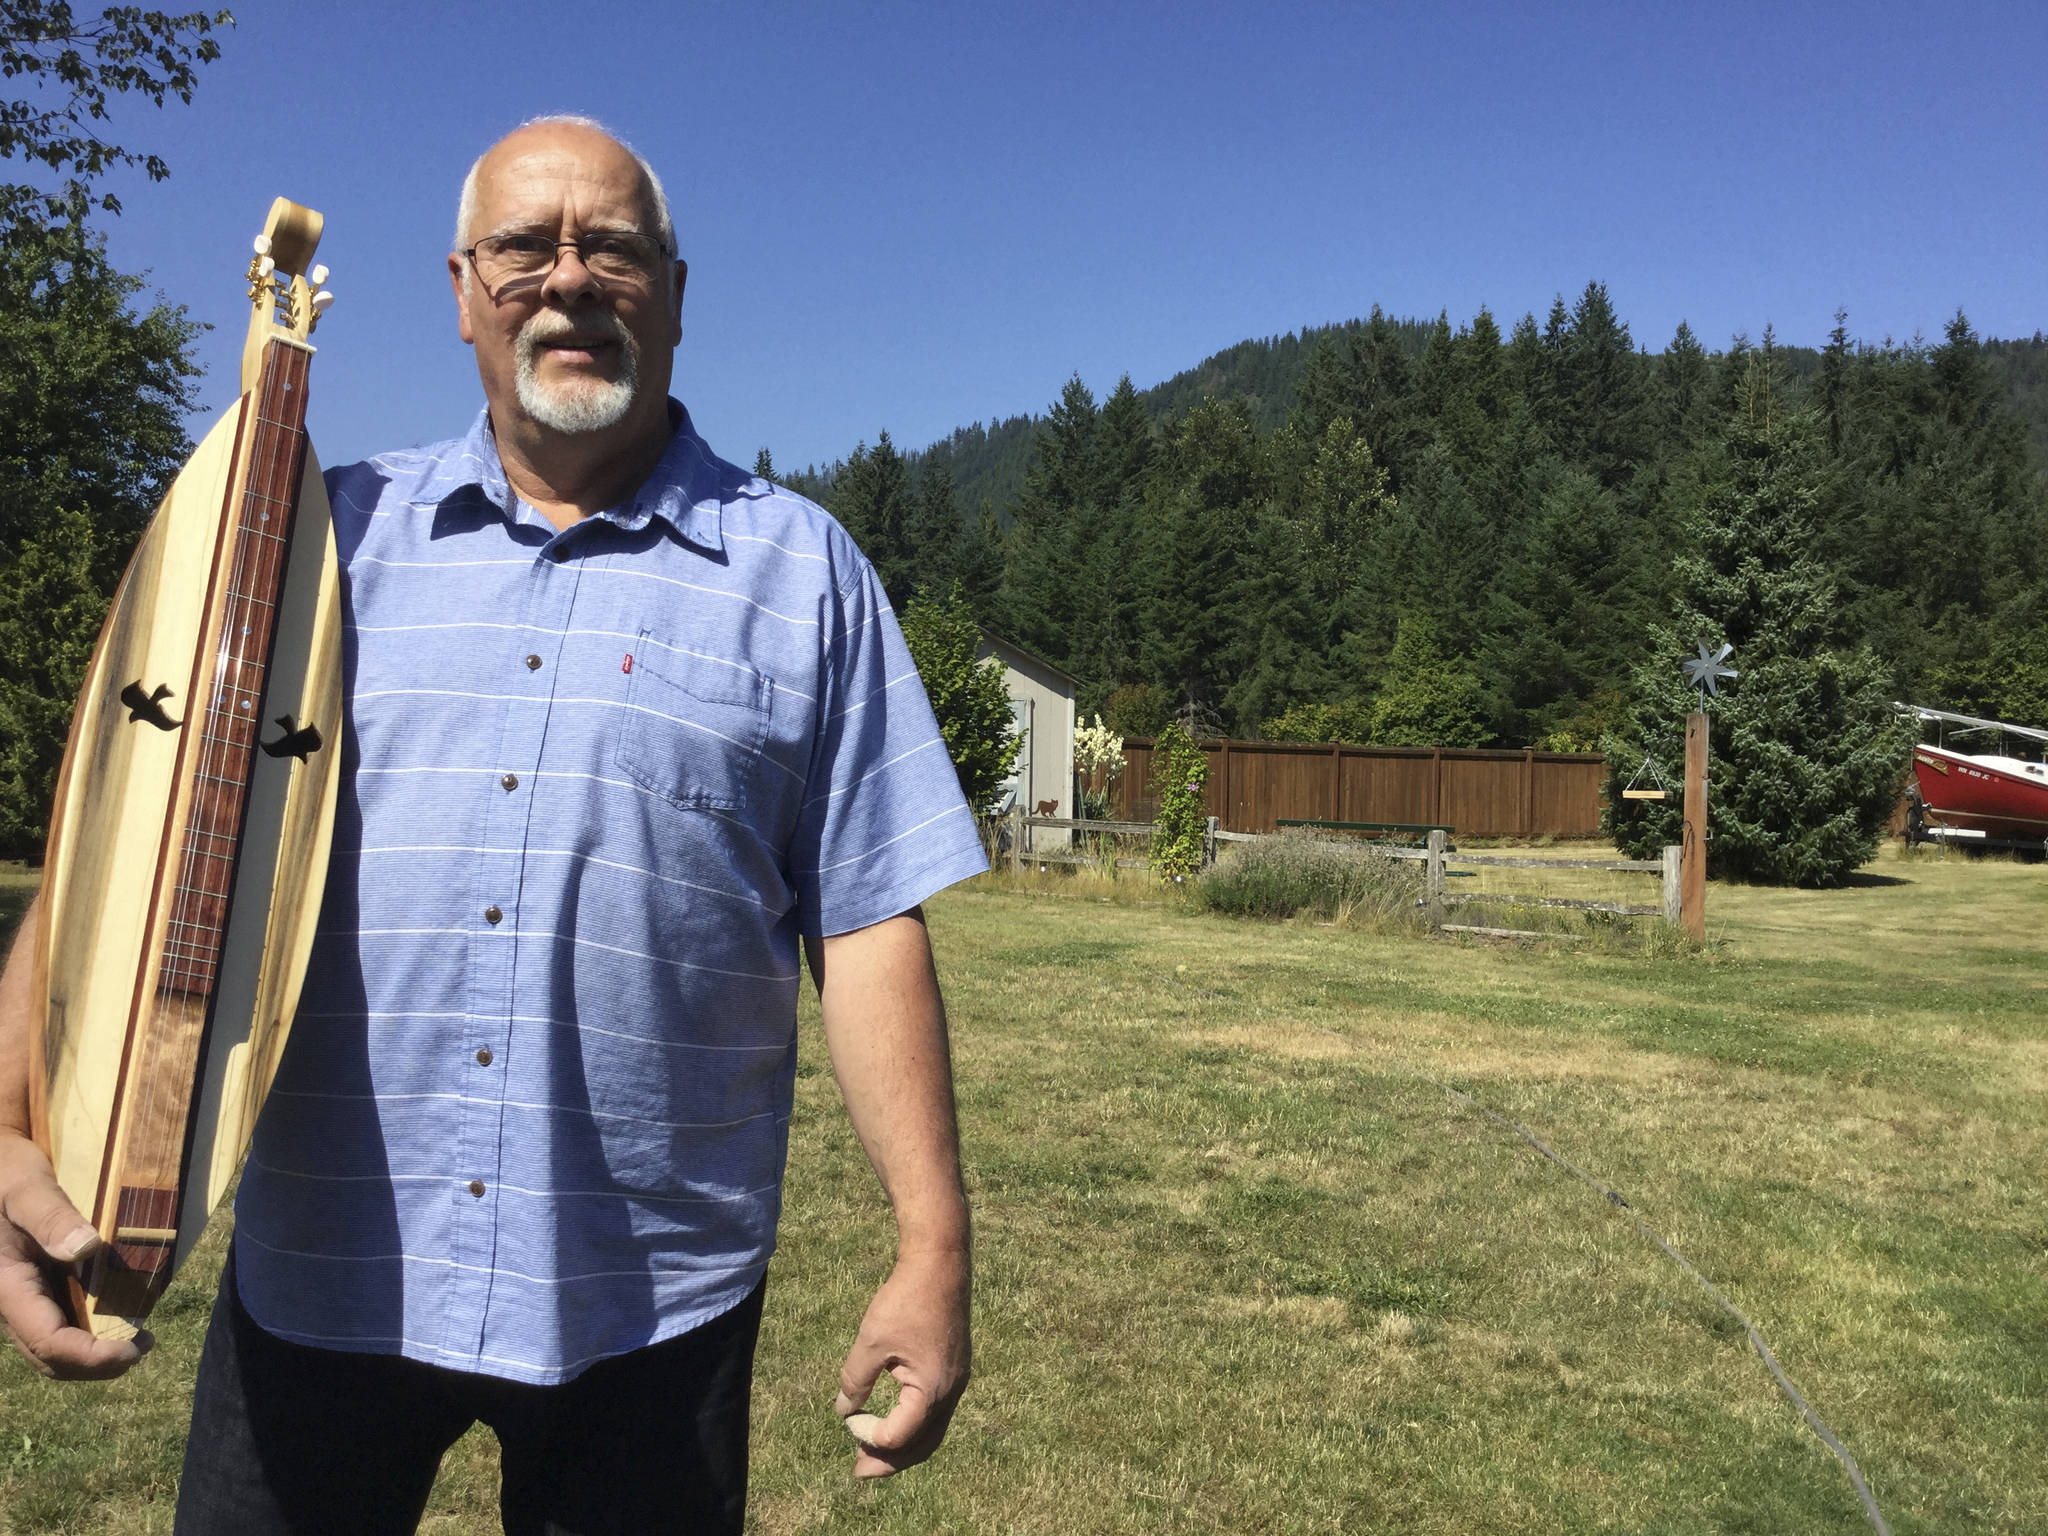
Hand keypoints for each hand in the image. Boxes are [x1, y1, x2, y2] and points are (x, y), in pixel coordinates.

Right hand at [0, 1133, 149, 1378]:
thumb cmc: (6, 1171)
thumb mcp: (24, 1186)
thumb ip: (50, 1216)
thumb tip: (86, 1248)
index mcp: (5, 1284)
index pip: (46, 1340)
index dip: (89, 1356)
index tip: (131, 1350)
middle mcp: (12, 1299)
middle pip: (48, 1356)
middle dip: (94, 1365)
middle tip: (143, 1347)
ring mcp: (23, 1296)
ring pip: (52, 1346)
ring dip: (93, 1353)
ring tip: (138, 1338)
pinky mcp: (36, 1287)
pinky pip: (59, 1322)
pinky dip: (89, 1331)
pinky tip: (120, 1315)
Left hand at [834, 1248, 970, 1478]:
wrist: (939, 1263)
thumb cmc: (905, 1299)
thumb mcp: (871, 1341)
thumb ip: (856, 1380)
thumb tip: (844, 1410)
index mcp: (932, 1390)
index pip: (898, 1435)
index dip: (868, 1434)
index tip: (849, 1416)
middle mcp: (952, 1391)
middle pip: (922, 1444)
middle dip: (890, 1462)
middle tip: (859, 1473)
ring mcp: (957, 1380)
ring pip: (932, 1430)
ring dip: (904, 1446)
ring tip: (875, 1454)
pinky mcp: (955, 1368)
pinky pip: (936, 1411)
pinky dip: (915, 1424)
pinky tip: (895, 1418)